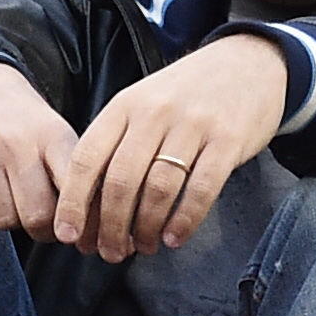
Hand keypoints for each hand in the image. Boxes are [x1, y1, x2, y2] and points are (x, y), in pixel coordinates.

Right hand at [0, 59, 81, 237]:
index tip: (75, 230)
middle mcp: (15, 142)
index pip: (72, 190)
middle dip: (42, 229)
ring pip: (2, 219)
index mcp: (51, 135)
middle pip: (37, 215)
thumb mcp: (55, 133)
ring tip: (11, 203)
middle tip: (40, 221)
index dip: (76, 220)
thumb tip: (91, 226)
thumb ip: (71, 175)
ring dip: (9, 222)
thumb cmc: (21, 122)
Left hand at [57, 37, 288, 261]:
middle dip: (111, 225)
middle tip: (111, 253)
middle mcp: (154, 113)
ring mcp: (192, 125)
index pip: (87, 158)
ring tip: (143, 248)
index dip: (73, 201)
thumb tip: (88, 205)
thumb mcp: (143, 104)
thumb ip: (116, 144)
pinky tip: (174, 238)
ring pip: (158, 188)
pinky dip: (184, 220)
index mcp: (124, 106)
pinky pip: (201, 189)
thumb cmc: (186, 95)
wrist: (248, 62)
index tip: (67, 235)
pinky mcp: (227, 140)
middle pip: (120, 180)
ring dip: (146, 227)